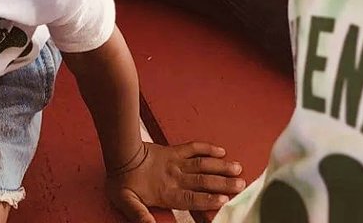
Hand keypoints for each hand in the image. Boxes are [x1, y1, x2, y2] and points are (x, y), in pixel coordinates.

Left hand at [108, 140, 244, 221]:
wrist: (120, 153)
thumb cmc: (123, 181)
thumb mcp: (127, 203)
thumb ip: (140, 216)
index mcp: (167, 192)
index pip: (191, 198)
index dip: (208, 199)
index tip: (224, 199)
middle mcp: (176, 176)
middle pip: (203, 180)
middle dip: (223, 183)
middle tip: (241, 184)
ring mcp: (177, 161)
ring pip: (203, 163)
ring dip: (221, 166)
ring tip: (238, 168)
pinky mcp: (175, 150)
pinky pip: (194, 147)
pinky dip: (208, 148)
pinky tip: (221, 151)